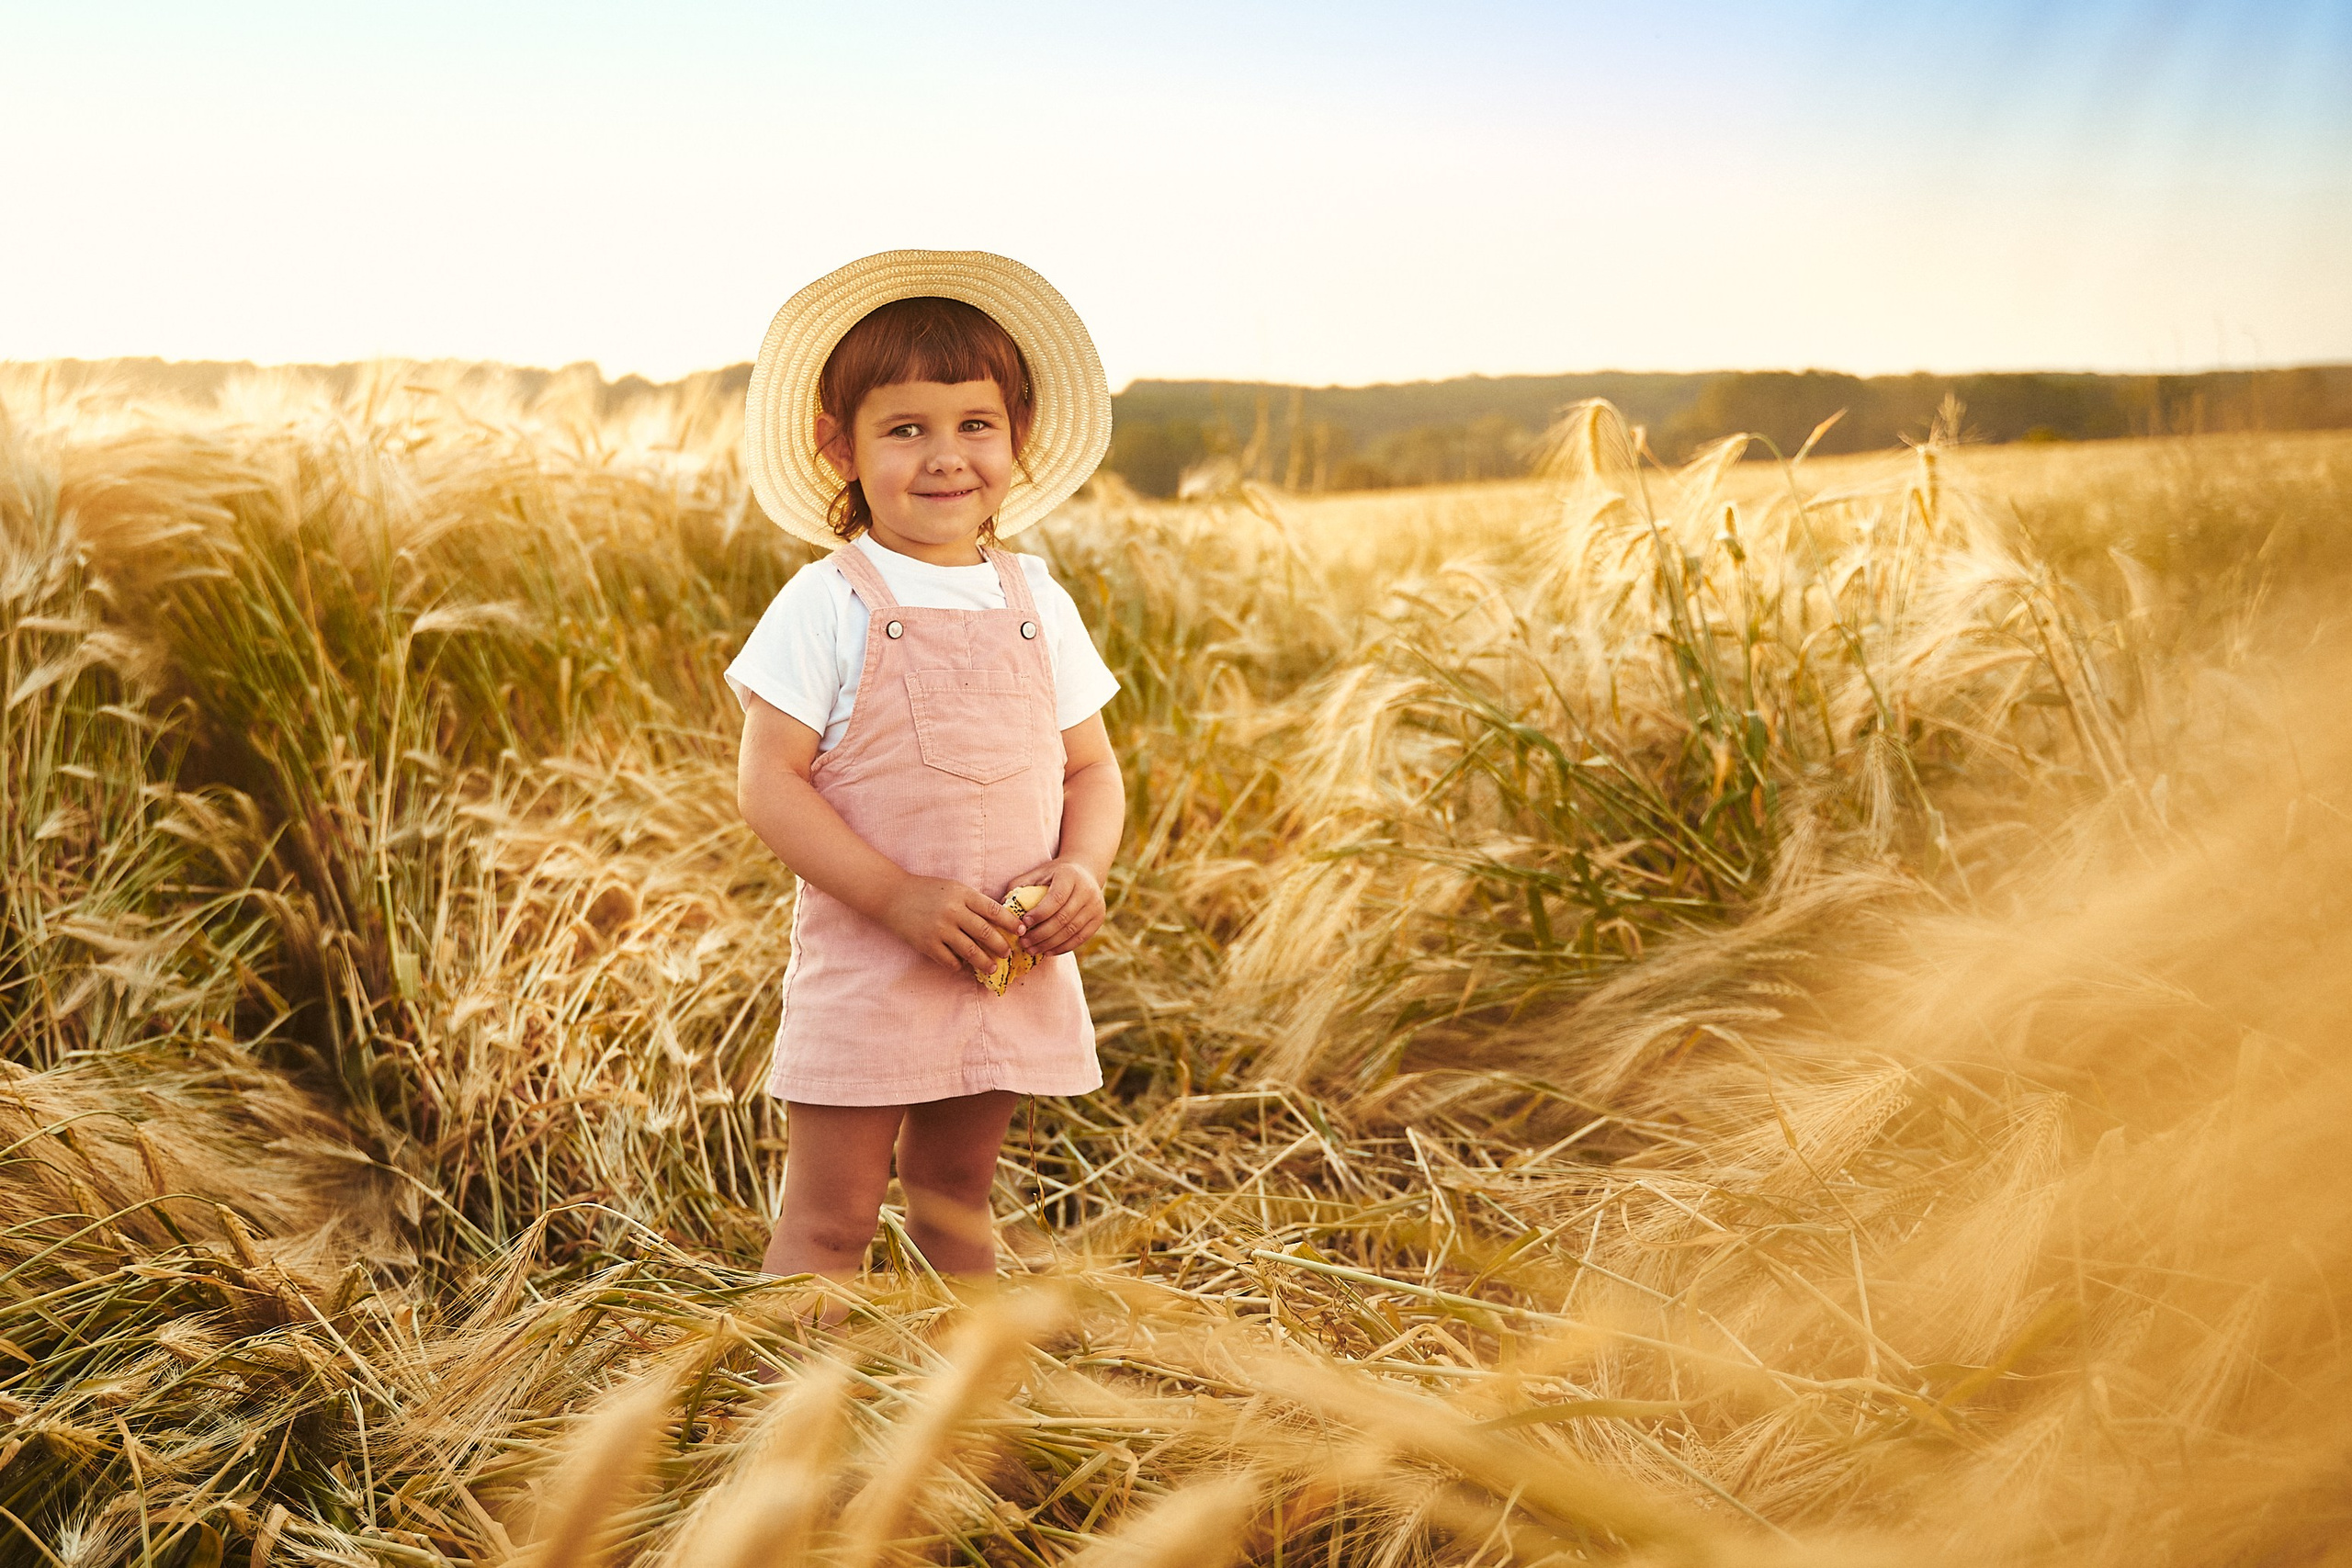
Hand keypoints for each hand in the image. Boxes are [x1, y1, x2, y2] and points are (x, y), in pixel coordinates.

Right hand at [878, 876, 1020, 976]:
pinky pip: (951, 961)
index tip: (1021, 931)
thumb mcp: (953, 888)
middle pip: (985, 933)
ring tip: (993, 967)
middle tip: (1007, 953)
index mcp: (962, 894)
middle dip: (1001, 946)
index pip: (993, 910)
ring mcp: (940, 929)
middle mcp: (953, 911)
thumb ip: (973, 902)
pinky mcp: (927, 944)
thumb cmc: (926, 890)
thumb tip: (998, 921)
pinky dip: (960, 965)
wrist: (892, 895)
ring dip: (985, 962)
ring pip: (971, 951)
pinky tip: (965, 966)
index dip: (1011, 922)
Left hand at [1007, 860, 1106, 956]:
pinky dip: (1062, 947)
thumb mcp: (1037, 873)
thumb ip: (1019, 886)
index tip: (1023, 924)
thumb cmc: (1053, 874)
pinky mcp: (1098, 920)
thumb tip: (1001, 905)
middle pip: (1063, 918)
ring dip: (1049, 944)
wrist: (1085, 872)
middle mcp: (1087, 891)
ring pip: (1071, 931)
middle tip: (1023, 943)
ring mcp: (1096, 906)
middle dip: (1041, 934)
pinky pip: (1080, 939)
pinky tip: (1047, 952)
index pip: (1056, 898)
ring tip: (1032, 950)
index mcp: (1070, 876)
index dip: (1039, 914)